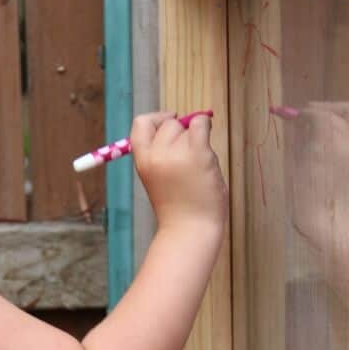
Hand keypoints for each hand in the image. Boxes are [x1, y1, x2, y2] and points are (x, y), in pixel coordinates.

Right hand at [130, 110, 227, 233]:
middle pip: (167, 124)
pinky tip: (208, 149)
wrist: (190, 229)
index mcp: (142, 161)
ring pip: (186, 126)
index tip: (168, 127)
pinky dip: (206, 128)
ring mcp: (176, 153)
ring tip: (198, 164)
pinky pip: (202, 124)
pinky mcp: (198, 154)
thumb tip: (180, 125)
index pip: (141, 123)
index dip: (156, 120)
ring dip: (195, 138)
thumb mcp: (157, 179)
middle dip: (180, 134)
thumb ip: (161, 156)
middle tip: (188, 156)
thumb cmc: (178, 209)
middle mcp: (156, 154)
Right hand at [287, 101, 348, 241]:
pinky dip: (345, 125)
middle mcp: (348, 143)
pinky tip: (331, 134)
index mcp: (328, 145)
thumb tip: (301, 122)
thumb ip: (299, 138)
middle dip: (323, 109)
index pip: (320, 115)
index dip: (305, 113)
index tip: (294, 119)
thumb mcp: (294, 164)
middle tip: (306, 117)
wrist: (327, 218)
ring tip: (319, 124)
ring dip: (336, 114)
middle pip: (342, 111)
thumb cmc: (304, 197)